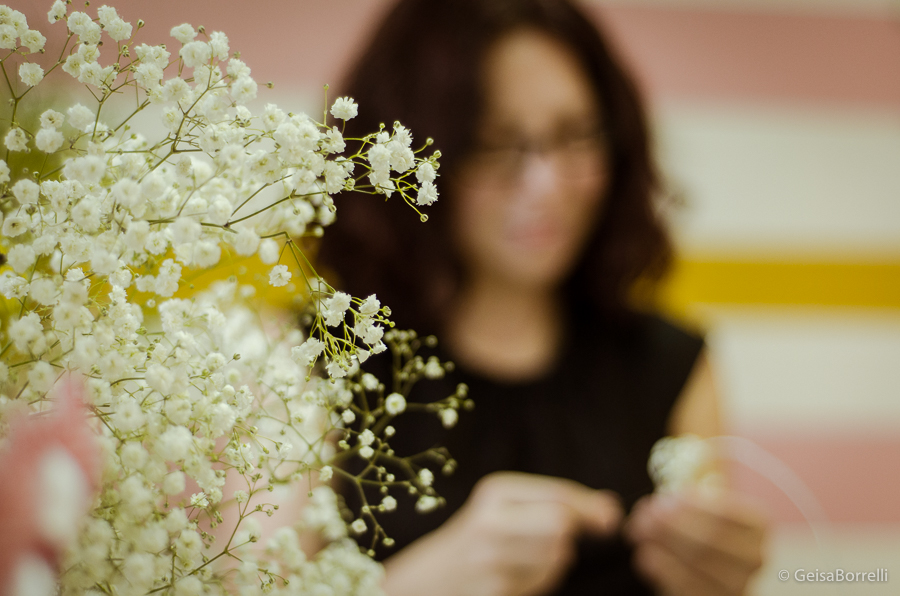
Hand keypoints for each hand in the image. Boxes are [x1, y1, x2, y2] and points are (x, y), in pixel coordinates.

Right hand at [383, 471, 621, 595]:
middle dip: (571, 534)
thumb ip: (559, 502)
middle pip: (563, 525)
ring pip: (557, 555)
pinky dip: (541, 578)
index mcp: (495, 491)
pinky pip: (542, 581)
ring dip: (557, 558)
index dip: (591, 508)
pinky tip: (518, 574)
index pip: (559, 495)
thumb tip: (612, 507)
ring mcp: (490, 559)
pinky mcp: (494, 589)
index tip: (611, 518)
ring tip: (530, 556)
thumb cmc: (479, 537)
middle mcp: (490, 521)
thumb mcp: (508, 507)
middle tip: (560, 538)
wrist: (428, 578)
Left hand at [624, 490, 766, 595]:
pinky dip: (663, 569)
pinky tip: (645, 554)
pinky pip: (688, 588)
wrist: (704, 559)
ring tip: (638, 529)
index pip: (726, 514)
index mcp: (758, 524)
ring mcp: (739, 585)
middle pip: (711, 540)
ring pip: (698, 564)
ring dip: (663, 544)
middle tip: (645, 513)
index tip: (666, 498)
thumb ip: (692, 485)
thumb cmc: (699, 519)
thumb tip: (671, 475)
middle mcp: (756, 557)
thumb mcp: (702, 498)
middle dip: (672, 525)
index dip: (693, 506)